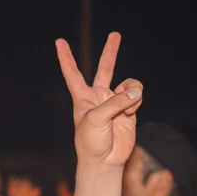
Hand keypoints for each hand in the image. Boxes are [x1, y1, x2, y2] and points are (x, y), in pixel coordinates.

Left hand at [57, 32, 142, 167]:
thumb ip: (116, 102)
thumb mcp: (97, 119)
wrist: (104, 160)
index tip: (59, 41)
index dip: (65, 57)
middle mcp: (98, 96)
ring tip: (128, 105)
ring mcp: (115, 102)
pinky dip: (137, 100)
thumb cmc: (91, 141)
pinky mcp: (130, 110)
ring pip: (128, 84)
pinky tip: (131, 112)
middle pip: (105, 68)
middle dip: (110, 52)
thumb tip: (136, 90)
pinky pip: (137, 95)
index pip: (72, 72)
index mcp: (82, 97)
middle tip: (116, 34)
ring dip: (131, 91)